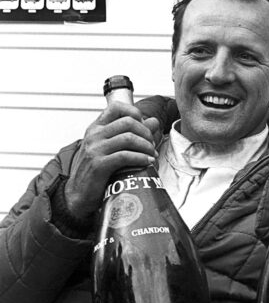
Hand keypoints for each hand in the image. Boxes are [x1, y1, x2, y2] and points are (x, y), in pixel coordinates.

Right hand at [64, 101, 160, 219]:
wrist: (79, 194)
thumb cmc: (97, 171)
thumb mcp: (114, 148)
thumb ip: (134, 133)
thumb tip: (153, 121)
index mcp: (96, 128)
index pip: (117, 107)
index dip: (135, 113)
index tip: (145, 125)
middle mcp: (94, 135)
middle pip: (128, 122)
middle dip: (146, 133)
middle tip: (152, 144)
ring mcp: (95, 149)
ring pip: (129, 138)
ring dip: (146, 146)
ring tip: (152, 155)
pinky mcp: (98, 165)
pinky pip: (125, 156)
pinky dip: (141, 158)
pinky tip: (148, 162)